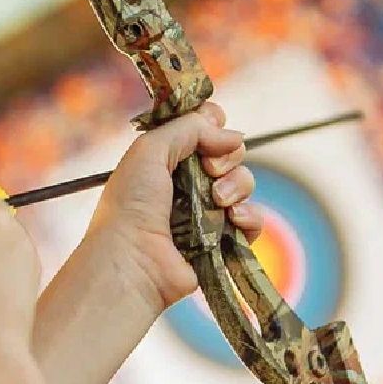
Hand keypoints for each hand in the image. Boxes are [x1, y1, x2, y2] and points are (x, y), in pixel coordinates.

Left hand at [86, 102, 263, 313]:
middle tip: (208, 169)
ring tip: (216, 200)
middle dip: (226, 156)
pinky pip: (251, 219)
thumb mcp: (149, 149)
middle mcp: (187, 183)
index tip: (213, 124)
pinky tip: (233, 218)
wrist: (133, 260)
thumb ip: (189, 128)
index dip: (213, 123)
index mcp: (166, 158)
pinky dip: (249, 216)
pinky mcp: (221, 241)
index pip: (203, 128)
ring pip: (243, 183)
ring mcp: (206, 212)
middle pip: (229, 153)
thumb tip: (231, 135)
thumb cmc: (131, 205)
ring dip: (236, 185)